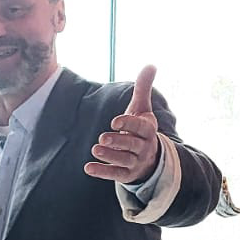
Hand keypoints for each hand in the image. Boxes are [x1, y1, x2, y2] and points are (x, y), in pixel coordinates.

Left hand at [84, 64, 160, 184]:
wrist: (149, 158)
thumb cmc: (140, 129)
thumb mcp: (142, 108)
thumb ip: (143, 88)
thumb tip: (151, 65)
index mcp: (148, 130)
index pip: (141, 128)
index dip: (128, 125)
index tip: (114, 121)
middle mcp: (144, 147)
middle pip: (132, 145)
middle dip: (118, 141)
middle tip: (102, 138)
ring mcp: (136, 162)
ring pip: (124, 160)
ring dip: (109, 156)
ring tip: (95, 150)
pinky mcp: (127, 174)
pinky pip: (116, 174)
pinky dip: (102, 172)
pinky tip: (88, 168)